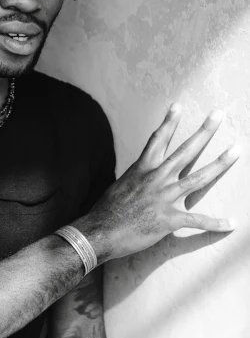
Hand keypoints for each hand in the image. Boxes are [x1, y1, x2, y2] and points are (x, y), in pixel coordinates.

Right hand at [76, 104, 239, 262]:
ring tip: (236, 150)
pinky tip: (231, 223)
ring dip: (220, 164)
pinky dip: (216, 223)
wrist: (100, 231)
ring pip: (199, 178)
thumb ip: (138, 179)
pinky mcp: (169, 219)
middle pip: (186, 151)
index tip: (178, 105)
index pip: (158, 139)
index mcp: (143, 169)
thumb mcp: (121, 185)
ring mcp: (165, 198)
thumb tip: (143, 179)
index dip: (169, 121)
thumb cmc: (107, 210)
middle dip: (204, 132)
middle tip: (218, 114)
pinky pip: (197, 221)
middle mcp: (157, 179)